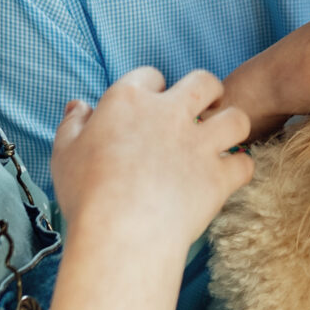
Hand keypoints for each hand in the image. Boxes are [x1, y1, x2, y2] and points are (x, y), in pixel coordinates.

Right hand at [48, 67, 253, 309]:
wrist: (120, 233)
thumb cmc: (86, 195)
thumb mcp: (64, 153)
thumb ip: (72, 124)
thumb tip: (79, 105)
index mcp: (129, 101)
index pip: (150, 76)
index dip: (153, 89)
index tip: (152, 105)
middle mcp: (170, 113)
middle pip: (204, 82)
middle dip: (207, 92)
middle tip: (203, 110)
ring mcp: (199, 144)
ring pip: (237, 118)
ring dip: (232, 127)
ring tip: (223, 140)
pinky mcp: (219, 176)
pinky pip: (245, 164)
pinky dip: (240, 169)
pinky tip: (229, 176)